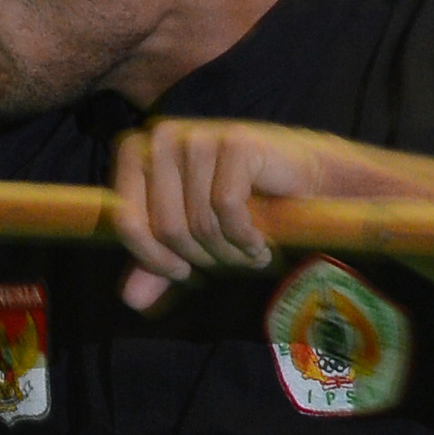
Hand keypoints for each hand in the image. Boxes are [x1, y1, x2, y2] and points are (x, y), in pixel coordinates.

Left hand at [106, 120, 433, 311]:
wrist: (309, 188)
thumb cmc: (246, 210)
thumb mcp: (195, 242)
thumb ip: (158, 265)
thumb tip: (129, 300)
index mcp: (141, 154)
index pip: (123, 218)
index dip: (151, 256)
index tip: (181, 271)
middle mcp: (164, 136)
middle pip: (163, 226)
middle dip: (199, 256)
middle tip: (228, 257)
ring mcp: (200, 135)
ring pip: (195, 222)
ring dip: (227, 250)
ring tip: (248, 247)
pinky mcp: (236, 142)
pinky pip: (226, 209)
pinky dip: (246, 236)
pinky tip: (262, 239)